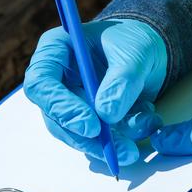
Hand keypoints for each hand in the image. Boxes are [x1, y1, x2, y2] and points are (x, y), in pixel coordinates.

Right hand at [24, 19, 166, 165]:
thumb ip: (122, 80)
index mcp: (55, 51)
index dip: (61, 108)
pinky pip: (99, 139)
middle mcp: (57, 79)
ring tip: (132, 150)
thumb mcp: (134, 52)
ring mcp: (72, 101)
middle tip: (115, 150)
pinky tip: (146, 123)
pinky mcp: (90, 119)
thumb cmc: (135, 41)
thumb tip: (106, 114)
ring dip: (105, 146)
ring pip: (76, 135)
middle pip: (55, 117)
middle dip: (86, 138)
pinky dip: (122, 140)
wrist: (150, 48)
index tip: (91, 126)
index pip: (41, 84)